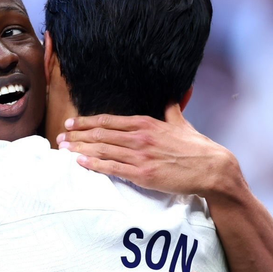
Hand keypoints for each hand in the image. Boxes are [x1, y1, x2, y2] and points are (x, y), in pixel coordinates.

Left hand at [57, 103, 241, 197]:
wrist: (212, 168)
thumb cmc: (197, 148)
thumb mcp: (181, 124)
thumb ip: (172, 110)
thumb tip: (172, 97)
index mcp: (146, 124)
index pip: (109, 121)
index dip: (87, 122)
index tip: (71, 123)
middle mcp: (139, 138)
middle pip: (100, 134)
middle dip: (77, 136)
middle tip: (60, 137)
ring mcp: (140, 156)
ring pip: (102, 150)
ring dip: (80, 149)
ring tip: (64, 149)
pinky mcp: (142, 174)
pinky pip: (112, 168)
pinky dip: (94, 164)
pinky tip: (80, 162)